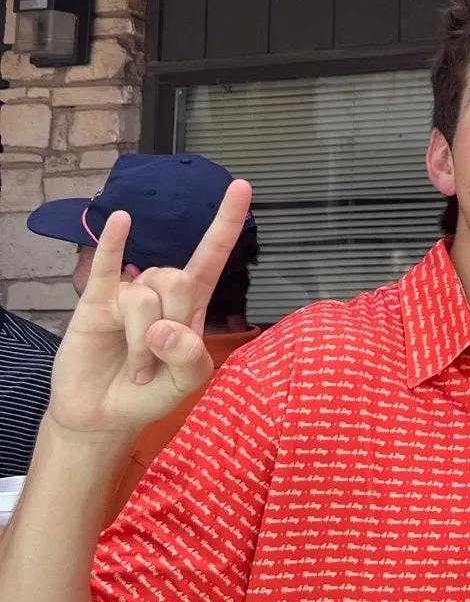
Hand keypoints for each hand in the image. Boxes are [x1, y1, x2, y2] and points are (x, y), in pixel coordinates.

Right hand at [47, 182, 252, 442]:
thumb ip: (190, 357)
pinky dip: (114, 243)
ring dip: (141, 342)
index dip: (226, 223)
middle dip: (169, 326)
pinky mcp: (96, 302)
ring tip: (135, 367)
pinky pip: (107, 267)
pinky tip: (121, 221)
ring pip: (144, 294)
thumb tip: (163, 328)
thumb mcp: (186, 382)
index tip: (241, 186)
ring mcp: (127, 292)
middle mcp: (160, 290)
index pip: (211, 256)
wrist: (102, 416)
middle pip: (177, 279)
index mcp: (190, 304)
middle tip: (155, 362)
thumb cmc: (149, 392)